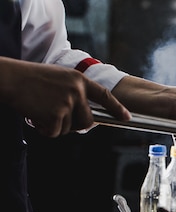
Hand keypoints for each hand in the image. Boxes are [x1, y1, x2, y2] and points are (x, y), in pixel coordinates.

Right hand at [0, 57, 129, 136]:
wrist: (9, 78)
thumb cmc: (30, 78)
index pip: (105, 96)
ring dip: (55, 126)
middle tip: (57, 119)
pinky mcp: (56, 115)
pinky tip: (35, 117)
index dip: (117, 108)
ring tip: (40, 111)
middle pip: (88, 121)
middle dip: (75, 125)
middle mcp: (77, 91)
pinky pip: (55, 133)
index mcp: (79, 80)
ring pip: (69, 128)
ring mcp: (67, 103)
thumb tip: (84, 114)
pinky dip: (44, 130)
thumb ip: (75, 92)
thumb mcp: (59, 77)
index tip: (127, 118)